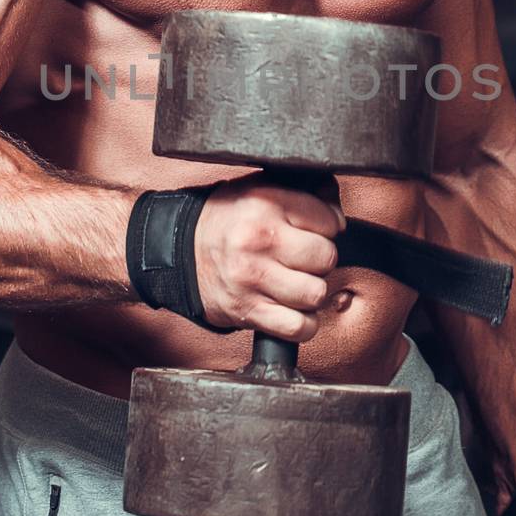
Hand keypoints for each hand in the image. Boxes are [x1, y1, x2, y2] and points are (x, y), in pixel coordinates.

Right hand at [193, 172, 345, 338]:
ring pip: (316, 293)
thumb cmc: (227, 220)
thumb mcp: (260, 188)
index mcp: (265, 204)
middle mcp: (258, 240)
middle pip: (326, 258)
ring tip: (298, 280)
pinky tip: (295, 309)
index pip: (328, 220)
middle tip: (305, 257)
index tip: (317, 230)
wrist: (179, 249)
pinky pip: (298, 327)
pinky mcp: (248, 310)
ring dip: (312, 291)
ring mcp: (253, 278)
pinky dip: (304, 323)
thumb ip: (304, 191)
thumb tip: (336, 208)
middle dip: (321, 259)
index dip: (329, 226)